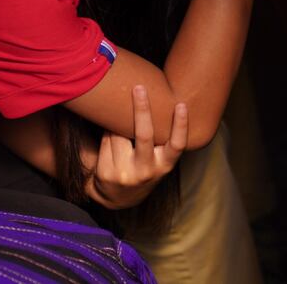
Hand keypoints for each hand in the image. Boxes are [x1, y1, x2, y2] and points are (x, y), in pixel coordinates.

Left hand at [84, 86, 187, 210]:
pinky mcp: (106, 173)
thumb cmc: (142, 168)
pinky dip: (107, 132)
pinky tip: (107, 131)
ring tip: (118, 120)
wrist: (116, 198)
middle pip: (144, 135)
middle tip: (139, 88)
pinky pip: (105, 140)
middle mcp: (146, 171)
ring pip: (119, 134)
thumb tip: (159, 102)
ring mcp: (125, 173)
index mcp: (164, 166)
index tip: (181, 105)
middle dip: (142, 109)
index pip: (176, 145)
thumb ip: (160, 141)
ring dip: (117, 123)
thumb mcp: (157, 161)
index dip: (180, 125)